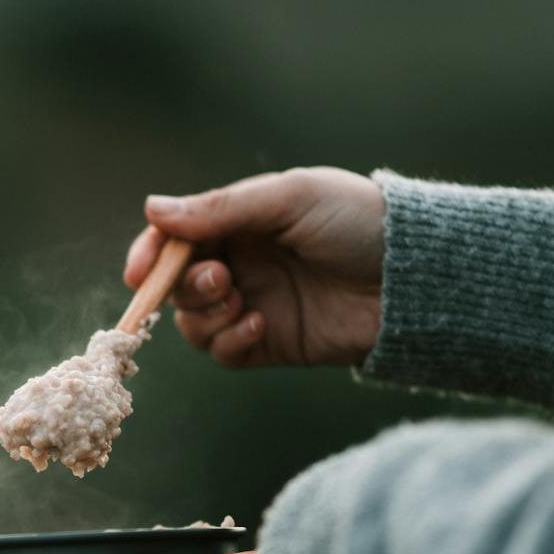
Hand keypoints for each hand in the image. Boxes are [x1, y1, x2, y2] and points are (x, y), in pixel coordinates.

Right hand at [123, 167, 385, 368]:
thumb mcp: (288, 200)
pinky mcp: (270, 344)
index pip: (176, 239)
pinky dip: (229, 342)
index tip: (139, 273)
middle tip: (222, 279)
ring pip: (193, 322)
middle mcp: (242, 264)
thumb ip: (219, 208)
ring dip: (205, 316)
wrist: (414, 276)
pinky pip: (224, 353)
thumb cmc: (357, 221)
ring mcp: (254, 304)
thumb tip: (152, 210)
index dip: (151, 255)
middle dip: (185, 285)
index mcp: (241, 222)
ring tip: (241, 303)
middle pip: (178, 284)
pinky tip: (259, 326)